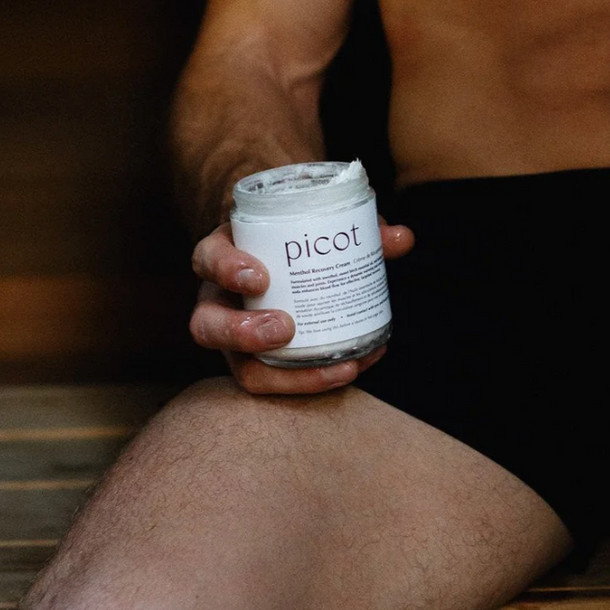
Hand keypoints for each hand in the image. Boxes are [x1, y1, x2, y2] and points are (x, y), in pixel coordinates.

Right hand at [190, 220, 413, 393]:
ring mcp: (235, 338)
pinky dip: (313, 381)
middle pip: (206, 324)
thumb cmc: (298, 240)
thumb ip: (360, 229)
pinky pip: (274, 383)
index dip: (226, 268)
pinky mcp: (257, 363)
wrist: (288, 262)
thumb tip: (402, 238)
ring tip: (333, 366)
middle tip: (286, 327)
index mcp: (225, 254)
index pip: (207, 258)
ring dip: (281, 375)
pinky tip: (351, 368)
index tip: (261, 276)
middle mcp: (220, 300)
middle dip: (241, 331)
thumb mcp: (318, 227)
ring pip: (238, 366)